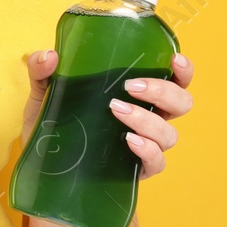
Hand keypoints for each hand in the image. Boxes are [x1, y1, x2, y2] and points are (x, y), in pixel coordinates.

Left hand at [21, 50, 195, 178]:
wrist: (45, 168)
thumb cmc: (54, 124)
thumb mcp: (45, 95)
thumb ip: (43, 72)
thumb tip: (49, 56)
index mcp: (138, 94)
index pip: (175, 80)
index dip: (183, 70)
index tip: (173, 60)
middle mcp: (148, 118)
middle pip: (181, 104)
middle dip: (164, 92)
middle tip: (131, 86)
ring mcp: (145, 145)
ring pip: (169, 134)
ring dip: (147, 120)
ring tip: (117, 110)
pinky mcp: (136, 170)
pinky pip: (156, 162)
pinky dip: (147, 150)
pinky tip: (129, 141)